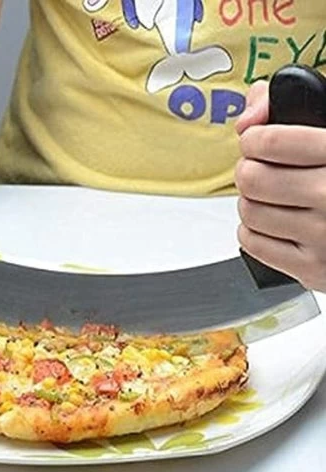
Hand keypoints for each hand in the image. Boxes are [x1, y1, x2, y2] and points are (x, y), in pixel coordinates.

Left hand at [235, 82, 325, 290]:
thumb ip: (302, 106)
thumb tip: (252, 112)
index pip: (270, 141)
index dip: (253, 138)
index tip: (255, 140)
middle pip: (251, 178)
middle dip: (249, 170)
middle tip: (259, 170)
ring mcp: (323, 237)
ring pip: (248, 211)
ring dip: (251, 202)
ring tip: (269, 198)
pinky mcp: (313, 269)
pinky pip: (252, 244)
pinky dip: (252, 232)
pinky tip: (271, 224)